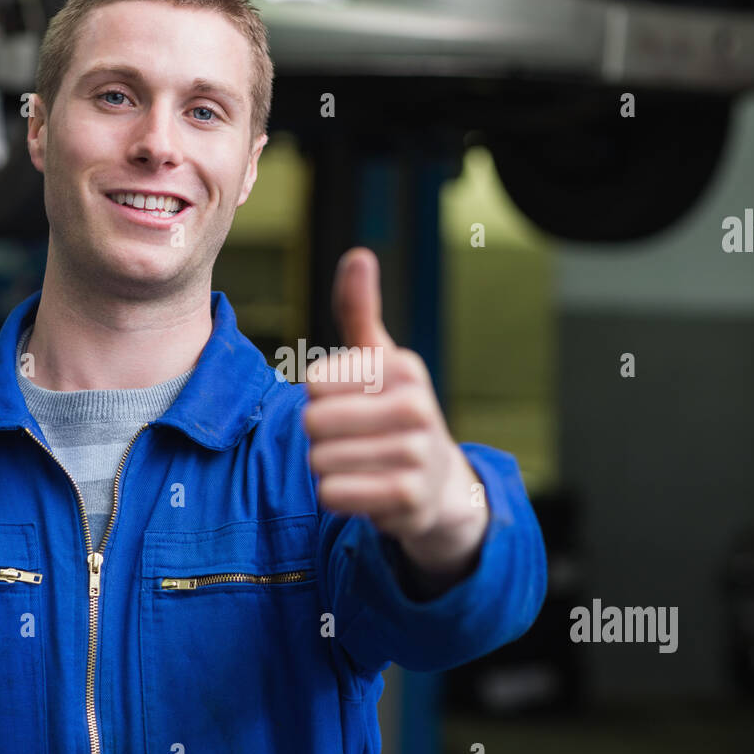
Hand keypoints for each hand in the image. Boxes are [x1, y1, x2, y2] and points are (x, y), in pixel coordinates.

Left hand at [302, 247, 488, 585]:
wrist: (439, 485)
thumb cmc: (394, 412)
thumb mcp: (381, 360)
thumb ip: (360, 310)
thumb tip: (360, 254)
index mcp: (405, 368)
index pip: (316, 382)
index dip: (319, 398)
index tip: (349, 403)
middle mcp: (417, 407)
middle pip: (314, 422)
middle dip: (319, 436)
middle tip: (349, 439)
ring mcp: (417, 454)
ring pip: (320, 460)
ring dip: (326, 467)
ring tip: (359, 463)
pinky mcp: (409, 499)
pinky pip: (334, 493)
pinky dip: (336, 494)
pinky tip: (363, 488)